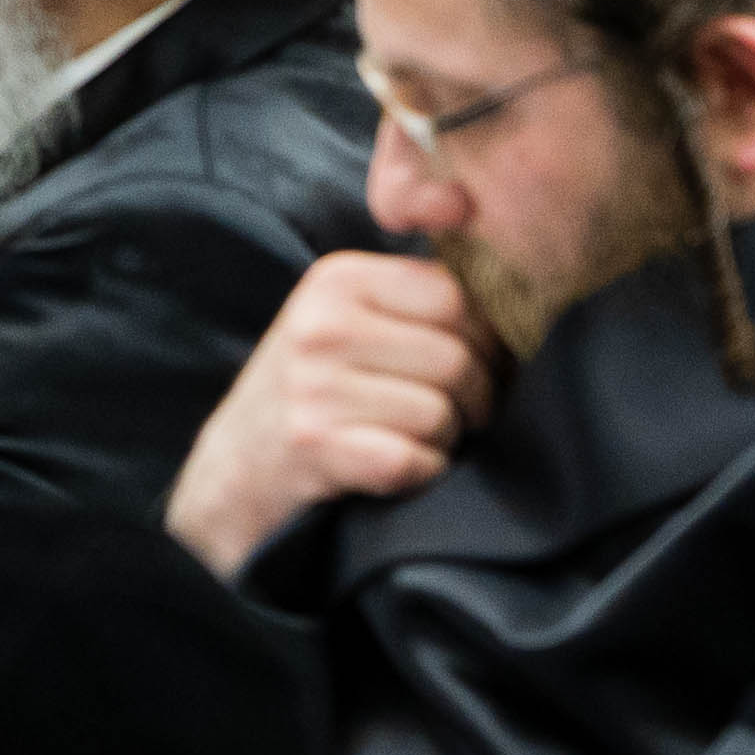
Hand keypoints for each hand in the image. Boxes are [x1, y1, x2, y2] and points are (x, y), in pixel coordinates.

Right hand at [170, 250, 498, 572]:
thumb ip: (413, 302)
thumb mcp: (347, 322)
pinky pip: (415, 461)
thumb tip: (520, 304)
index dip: (486, 342)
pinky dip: (418, 475)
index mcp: (337, 279)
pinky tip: (389, 468)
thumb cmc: (312, 396)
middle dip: (472, 401)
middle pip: (458, 359)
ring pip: (442, 415)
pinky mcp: (315, 445)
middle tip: (448, 418)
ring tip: (405, 441)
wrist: (234, 474)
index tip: (475, 369)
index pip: (457, 298)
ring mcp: (312, 386)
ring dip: (442, 444)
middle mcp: (321, 325)